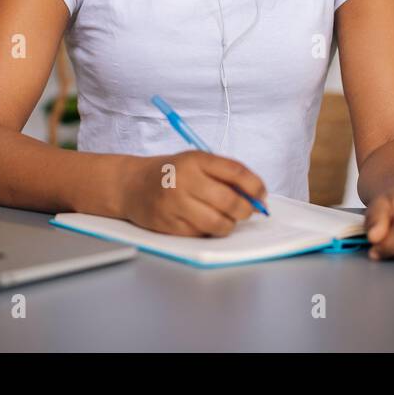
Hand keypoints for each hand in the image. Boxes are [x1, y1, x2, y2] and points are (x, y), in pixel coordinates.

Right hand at [119, 151, 267, 237]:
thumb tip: (256, 197)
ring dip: (229, 224)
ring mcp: (175, 205)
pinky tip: (203, 221)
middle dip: (246, 209)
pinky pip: (202, 234)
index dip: (255, 186)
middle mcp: (185, 181)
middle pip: (230, 201)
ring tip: (226, 218)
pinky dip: (209, 231)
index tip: (261, 194)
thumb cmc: (171, 173)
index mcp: (195, 160)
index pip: (236, 172)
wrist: (132, 185)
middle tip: (247, 210)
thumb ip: (225, 174)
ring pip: (219, 223)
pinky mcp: (169, 226)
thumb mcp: (196, 162)